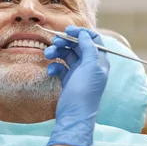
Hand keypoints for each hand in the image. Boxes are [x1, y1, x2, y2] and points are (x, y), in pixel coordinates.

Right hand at [43, 26, 109, 145]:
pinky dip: (54, 67)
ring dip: (57, 53)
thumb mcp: (90, 67)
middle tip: (54, 42)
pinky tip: (51, 72)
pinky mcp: (68, 80)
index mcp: (99, 60)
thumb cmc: (85, 91)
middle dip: (65, 42)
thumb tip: (84, 34)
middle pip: (78, 45)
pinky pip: (60, 67)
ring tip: (48, 55)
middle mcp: (90, 65)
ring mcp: (79, 73)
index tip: (67, 30)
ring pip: (67, 55)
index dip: (81, 32)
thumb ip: (88, 48)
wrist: (74, 115)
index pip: (93, 39)